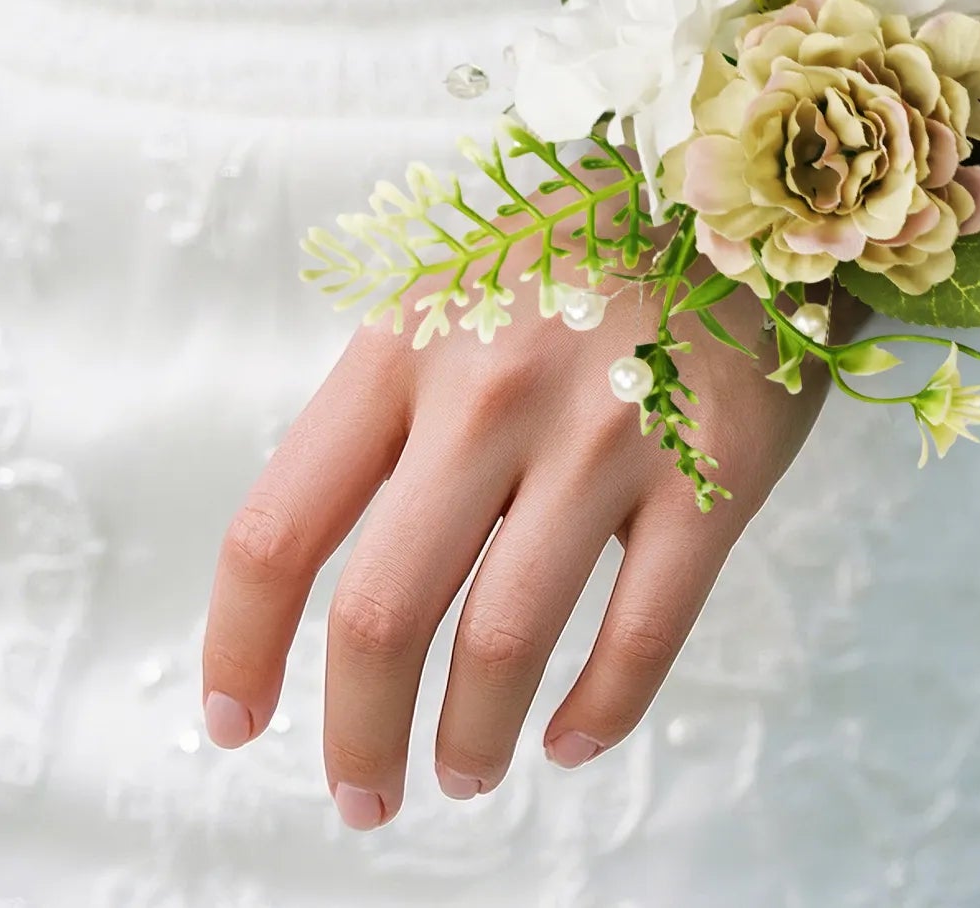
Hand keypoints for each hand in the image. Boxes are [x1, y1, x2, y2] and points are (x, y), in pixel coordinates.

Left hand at [201, 273, 823, 829]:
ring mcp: (607, 434)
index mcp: (407, 346)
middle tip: (364, 791)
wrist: (742, 187)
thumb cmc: (582, 247)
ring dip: (469, 739)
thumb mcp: (456, 282)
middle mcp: (493, 393)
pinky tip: (571, 739)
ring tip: (461, 771)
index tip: (237, 719)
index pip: (280, 527)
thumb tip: (327, 556)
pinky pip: (644, 632)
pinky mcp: (712, 473)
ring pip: (506, 641)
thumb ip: (390, 400)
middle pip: (381, 612)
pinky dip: (600, 711)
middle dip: (357, 733)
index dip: (238, 646)